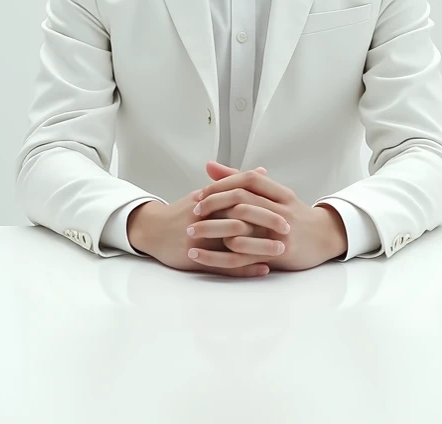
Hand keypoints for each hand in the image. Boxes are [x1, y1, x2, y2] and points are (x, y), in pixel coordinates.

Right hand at [127, 166, 286, 277]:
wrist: (152, 230)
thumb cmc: (183, 211)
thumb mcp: (205, 192)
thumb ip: (233, 183)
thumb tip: (262, 172)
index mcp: (209, 199)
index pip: (238, 197)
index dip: (262, 201)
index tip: (284, 204)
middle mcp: (204, 218)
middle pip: (239, 219)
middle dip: (264, 223)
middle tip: (288, 227)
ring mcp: (200, 239)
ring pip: (234, 243)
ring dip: (259, 246)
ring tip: (281, 248)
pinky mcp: (195, 258)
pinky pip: (224, 265)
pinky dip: (245, 268)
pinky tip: (263, 269)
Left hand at [193, 165, 346, 271]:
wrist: (325, 238)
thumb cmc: (293, 214)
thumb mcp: (273, 194)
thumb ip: (241, 180)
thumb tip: (209, 166)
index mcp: (280, 192)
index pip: (249, 179)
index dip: (223, 184)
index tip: (203, 192)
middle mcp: (281, 209)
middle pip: (242, 200)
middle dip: (213, 204)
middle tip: (193, 211)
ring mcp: (280, 231)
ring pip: (242, 227)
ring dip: (212, 229)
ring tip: (193, 232)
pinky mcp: (278, 253)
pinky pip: (245, 254)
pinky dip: (221, 255)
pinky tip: (204, 255)